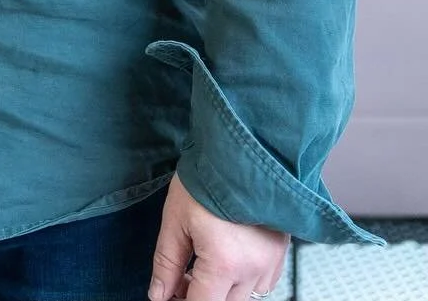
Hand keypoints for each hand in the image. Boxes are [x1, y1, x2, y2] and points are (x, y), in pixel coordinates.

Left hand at [149, 173, 287, 300]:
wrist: (238, 152)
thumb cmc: (206, 179)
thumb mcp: (175, 220)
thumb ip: (167, 263)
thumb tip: (159, 294)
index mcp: (224, 263)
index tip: (171, 295)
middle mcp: (253, 270)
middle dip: (201, 295)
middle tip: (182, 278)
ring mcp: (271, 264)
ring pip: (244, 297)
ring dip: (222, 290)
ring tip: (202, 263)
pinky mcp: (280, 255)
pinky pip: (262, 283)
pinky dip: (243, 279)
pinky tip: (227, 258)